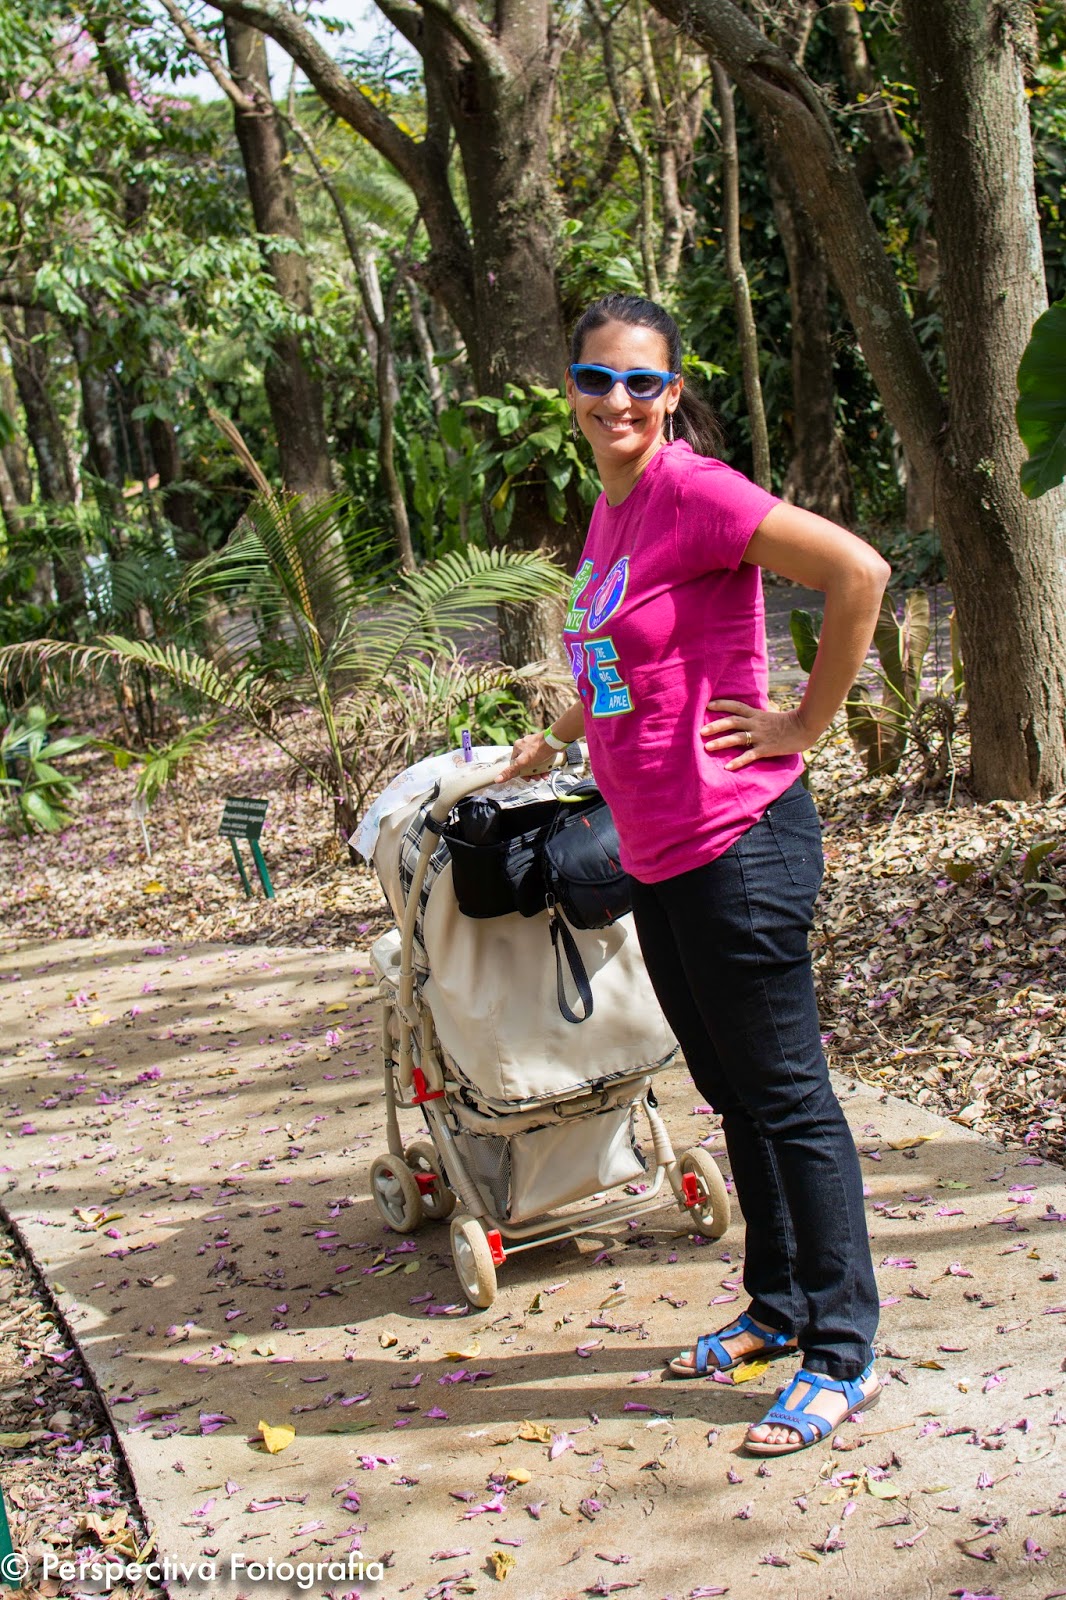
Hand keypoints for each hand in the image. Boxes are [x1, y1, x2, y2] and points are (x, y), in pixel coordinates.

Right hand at [495, 731, 555, 782]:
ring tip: (543, 776)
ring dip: (539, 771)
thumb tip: (498, 779)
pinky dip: (545, 766)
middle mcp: (526, 745)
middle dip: (531, 773)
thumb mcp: (522, 763)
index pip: (515, 763)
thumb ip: (511, 771)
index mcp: (518, 747)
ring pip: (536, 762)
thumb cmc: (538, 750)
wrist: (555, 741)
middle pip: (526, 763)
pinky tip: (548, 771)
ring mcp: (536, 746)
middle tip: (535, 778)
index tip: (526, 778)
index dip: (520, 772)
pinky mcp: (545, 747)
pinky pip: (543, 759)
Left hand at [701, 699, 817, 770]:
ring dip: (722, 742)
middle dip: (716, 726)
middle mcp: (756, 724)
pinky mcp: (766, 748)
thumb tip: (748, 716)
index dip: (722, 704)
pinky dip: (738, 761)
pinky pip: (750, 755)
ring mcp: (760, 736)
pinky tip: (728, 766)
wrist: (805, 727)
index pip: (736, 706)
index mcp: (756, 714)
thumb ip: (757, 716)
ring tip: (708, 747)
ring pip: (737, 737)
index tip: (708, 705)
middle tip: (701, 731)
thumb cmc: (788, 723)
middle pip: (732, 721)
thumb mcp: (770, 716)